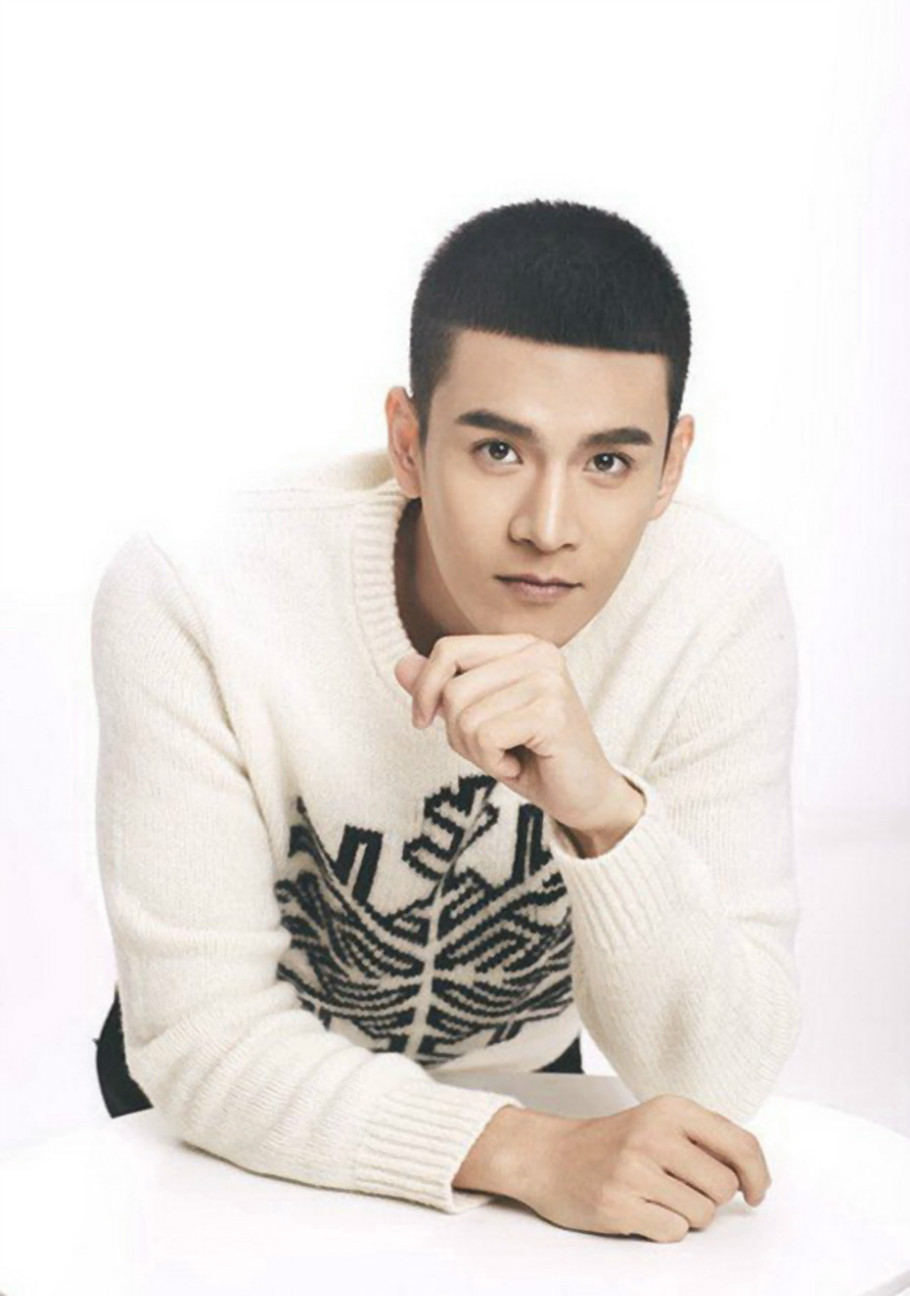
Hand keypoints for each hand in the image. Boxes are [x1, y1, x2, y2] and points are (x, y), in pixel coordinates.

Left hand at [394, 634, 628, 834]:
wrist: (585, 796)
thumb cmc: (531, 756)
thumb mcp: (477, 719)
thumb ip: (442, 689)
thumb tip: (400, 664)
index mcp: (520, 646)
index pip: (448, 649)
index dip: (425, 688)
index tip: (423, 721)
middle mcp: (538, 653)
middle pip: (452, 688)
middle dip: (457, 732)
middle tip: (492, 749)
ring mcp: (548, 680)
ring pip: (465, 715)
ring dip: (477, 751)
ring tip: (509, 756)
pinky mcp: (552, 712)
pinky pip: (485, 736)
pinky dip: (493, 762)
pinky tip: (521, 765)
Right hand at [501, 1095, 771, 1242]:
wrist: (548, 1156)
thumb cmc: (610, 1143)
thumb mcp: (657, 1120)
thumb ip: (703, 1137)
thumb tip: (751, 1172)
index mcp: (670, 1109)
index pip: (740, 1144)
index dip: (758, 1174)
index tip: (756, 1192)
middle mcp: (654, 1134)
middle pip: (724, 1187)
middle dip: (711, 1198)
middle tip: (682, 1189)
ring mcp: (634, 1170)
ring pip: (702, 1214)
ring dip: (688, 1215)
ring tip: (657, 1198)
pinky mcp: (619, 1204)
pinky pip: (674, 1232)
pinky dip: (664, 1228)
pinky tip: (641, 1210)